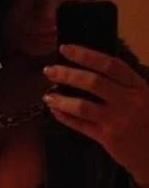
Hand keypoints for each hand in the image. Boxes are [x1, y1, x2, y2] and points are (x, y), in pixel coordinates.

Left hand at [42, 44, 148, 187]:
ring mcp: (117, 120)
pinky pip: (80, 125)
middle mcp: (129, 100)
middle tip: (48, 71)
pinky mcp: (107, 138)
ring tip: (47, 96)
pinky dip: (65, 117)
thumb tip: (86, 69)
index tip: (65, 49)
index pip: (110, 65)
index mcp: (138, 86)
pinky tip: (55, 111)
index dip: (86, 55)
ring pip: (82, 106)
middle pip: (93, 82)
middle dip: (67, 74)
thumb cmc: (147, 120)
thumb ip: (120, 84)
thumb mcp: (141, 96)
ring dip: (61, 100)